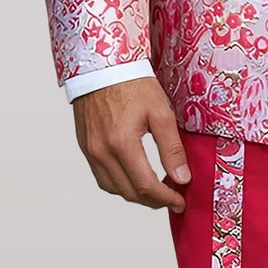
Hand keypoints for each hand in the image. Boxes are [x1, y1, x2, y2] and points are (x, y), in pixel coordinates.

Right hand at [72, 75, 190, 211]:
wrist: (103, 65)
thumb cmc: (132, 83)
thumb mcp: (160, 111)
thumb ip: (172, 148)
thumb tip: (182, 178)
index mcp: (122, 143)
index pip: (145, 186)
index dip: (165, 198)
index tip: (179, 201)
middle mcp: (102, 152)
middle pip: (129, 192)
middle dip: (152, 200)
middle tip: (171, 197)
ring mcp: (90, 151)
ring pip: (113, 188)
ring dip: (134, 194)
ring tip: (154, 190)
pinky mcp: (85, 146)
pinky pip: (101, 177)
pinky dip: (118, 183)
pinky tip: (132, 176)